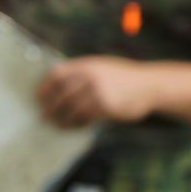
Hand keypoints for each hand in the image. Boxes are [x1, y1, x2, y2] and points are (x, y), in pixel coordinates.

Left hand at [37, 57, 158, 126]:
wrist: (150, 85)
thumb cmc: (124, 78)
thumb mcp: (103, 67)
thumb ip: (83, 73)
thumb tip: (58, 87)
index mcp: (87, 65)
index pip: (58, 75)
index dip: (46, 87)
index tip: (40, 97)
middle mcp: (91, 77)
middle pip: (62, 94)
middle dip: (51, 106)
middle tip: (44, 115)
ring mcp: (98, 92)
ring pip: (72, 109)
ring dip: (62, 118)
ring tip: (58, 124)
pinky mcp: (106, 107)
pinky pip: (85, 118)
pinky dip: (77, 123)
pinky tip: (74, 126)